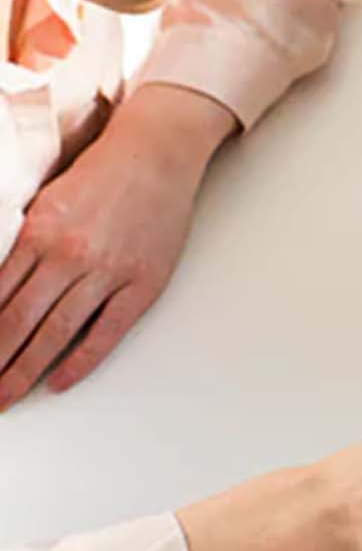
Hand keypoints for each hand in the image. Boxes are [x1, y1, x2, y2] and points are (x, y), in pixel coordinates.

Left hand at [0, 85, 234, 408]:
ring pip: (56, 332)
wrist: (157, 154)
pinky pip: (107, 330)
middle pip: (18, 322)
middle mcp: (70, 255)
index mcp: (39, 232)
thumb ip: (21, 245)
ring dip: (26, 370)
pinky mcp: (143, 282)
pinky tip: (61, 381)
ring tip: (7, 396)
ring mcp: (109, 270)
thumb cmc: (102, 174)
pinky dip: (81, 360)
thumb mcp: (45, 203)